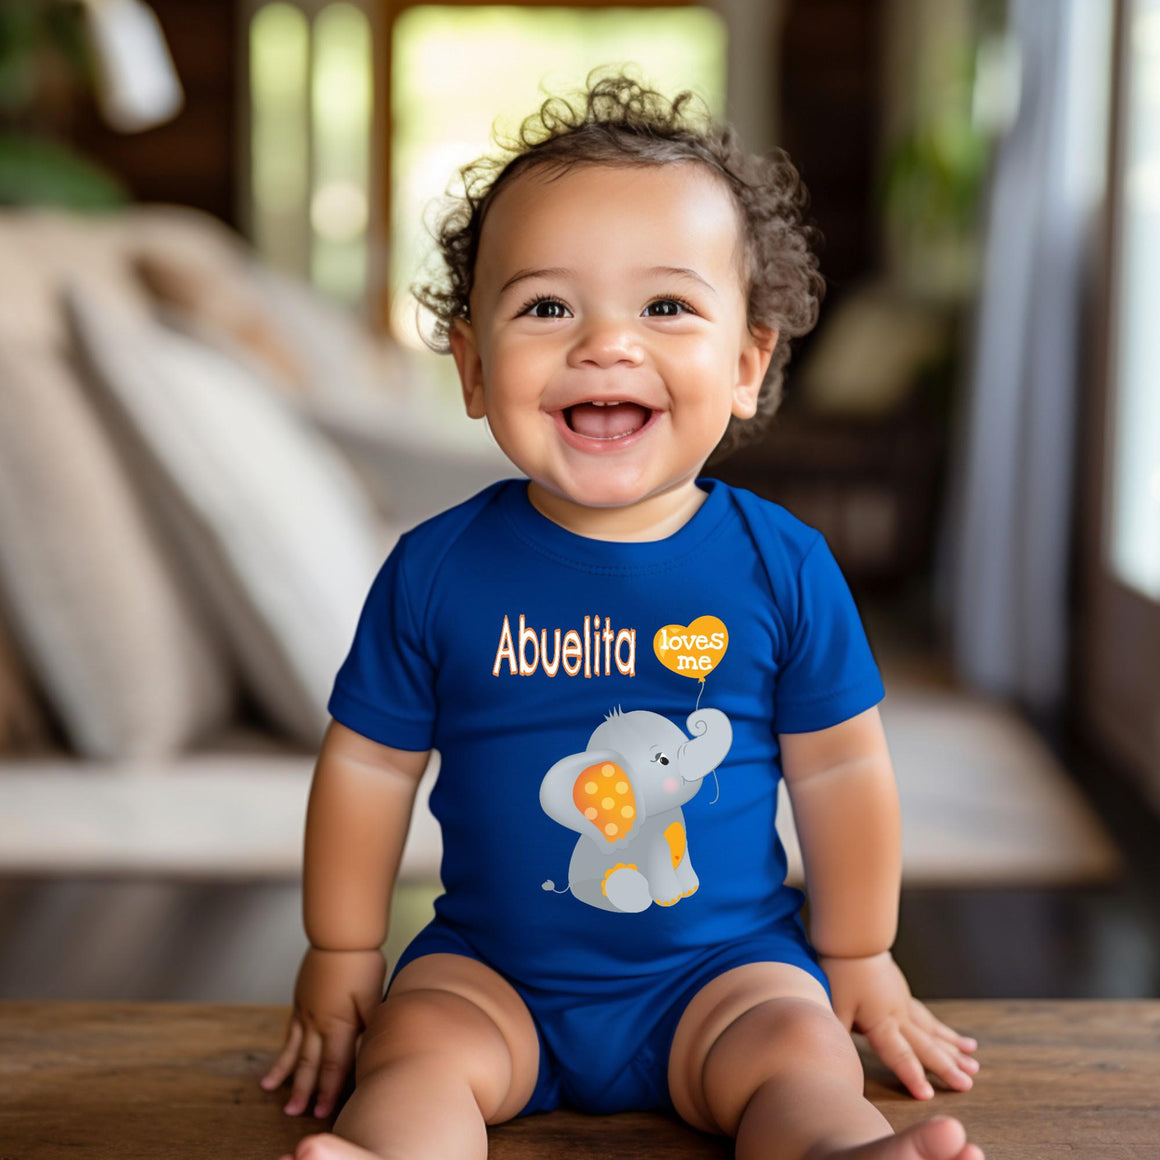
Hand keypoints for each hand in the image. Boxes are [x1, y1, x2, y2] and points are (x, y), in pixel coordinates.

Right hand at [259, 946, 385, 1117]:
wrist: (340, 937)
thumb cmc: (361, 964)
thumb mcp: (372, 998)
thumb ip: (367, 1027)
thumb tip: (364, 1052)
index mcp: (338, 1024)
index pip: (334, 1065)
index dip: (329, 1090)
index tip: (323, 1110)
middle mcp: (318, 1022)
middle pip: (309, 1063)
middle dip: (303, 1090)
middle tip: (294, 1111)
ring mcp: (305, 1012)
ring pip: (293, 1050)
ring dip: (285, 1074)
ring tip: (271, 1091)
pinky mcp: (300, 1002)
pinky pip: (289, 1032)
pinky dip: (283, 1050)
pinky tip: (277, 1060)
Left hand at [819, 950, 979, 1099]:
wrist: (854, 940)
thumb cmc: (841, 972)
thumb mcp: (835, 1004)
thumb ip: (838, 1031)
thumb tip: (836, 1054)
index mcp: (882, 1021)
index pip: (898, 1053)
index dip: (911, 1075)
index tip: (927, 1095)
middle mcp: (899, 1015)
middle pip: (926, 1045)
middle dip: (947, 1067)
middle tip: (968, 1085)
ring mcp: (905, 1005)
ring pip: (934, 1032)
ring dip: (954, 1050)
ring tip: (975, 1066)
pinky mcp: (905, 997)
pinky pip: (930, 1019)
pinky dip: (945, 1032)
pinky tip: (961, 1041)